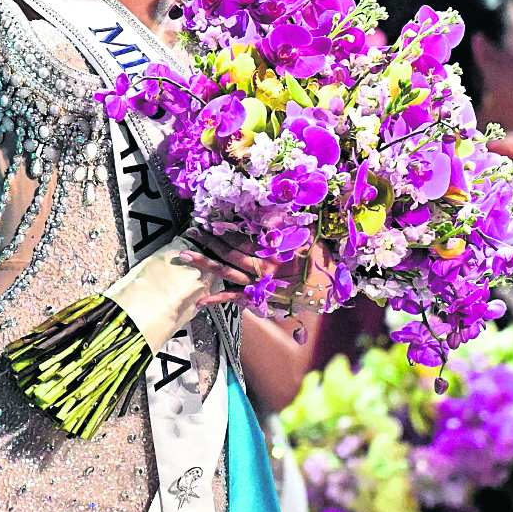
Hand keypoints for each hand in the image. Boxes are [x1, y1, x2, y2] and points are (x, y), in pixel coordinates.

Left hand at [176, 233, 332, 310]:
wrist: (328, 291)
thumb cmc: (320, 264)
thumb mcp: (309, 240)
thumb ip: (292, 227)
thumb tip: (280, 210)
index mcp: (272, 252)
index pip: (242, 240)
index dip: (224, 231)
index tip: (209, 221)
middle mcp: (261, 268)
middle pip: (229, 253)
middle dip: (209, 241)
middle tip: (191, 231)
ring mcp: (258, 284)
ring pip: (226, 272)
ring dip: (204, 263)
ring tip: (184, 255)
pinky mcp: (259, 298)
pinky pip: (235, 298)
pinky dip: (217, 299)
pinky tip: (200, 301)